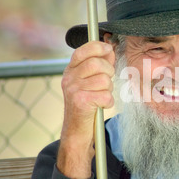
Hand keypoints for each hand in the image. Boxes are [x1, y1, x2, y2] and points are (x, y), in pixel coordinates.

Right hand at [57, 40, 114, 178]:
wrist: (76, 131)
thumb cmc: (86, 105)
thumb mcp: (89, 82)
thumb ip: (99, 64)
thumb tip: (109, 48)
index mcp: (70, 71)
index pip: (82, 51)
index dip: (98, 47)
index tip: (108, 49)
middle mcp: (69, 78)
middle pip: (97, 64)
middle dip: (108, 72)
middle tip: (106, 83)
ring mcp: (73, 90)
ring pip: (104, 80)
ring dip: (109, 89)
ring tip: (101, 96)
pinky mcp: (81, 102)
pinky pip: (106, 95)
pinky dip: (108, 102)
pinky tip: (100, 106)